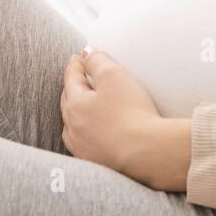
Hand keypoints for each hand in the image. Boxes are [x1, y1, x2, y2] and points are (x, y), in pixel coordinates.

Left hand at [60, 48, 191, 191]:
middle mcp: (73, 127)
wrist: (146, 153)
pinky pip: (85, 142)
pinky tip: (94, 132)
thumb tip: (87, 52)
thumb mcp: (114, 75)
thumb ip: (97, 60)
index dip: (76, 64)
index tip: (79, 56)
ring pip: (73, 124)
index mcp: (74, 104)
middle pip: (69, 101)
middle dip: (73, 87)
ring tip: (85, 104)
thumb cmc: (131, 112)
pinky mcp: (95, 162)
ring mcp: (82, 148)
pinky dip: (87, 132)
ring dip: (77, 112)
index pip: (70, 78)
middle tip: (80, 77)